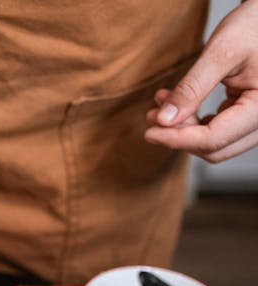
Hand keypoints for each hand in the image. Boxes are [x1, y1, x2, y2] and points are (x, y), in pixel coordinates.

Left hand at [144, 0, 257, 161]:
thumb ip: (192, 88)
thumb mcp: (220, 54)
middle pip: (214, 147)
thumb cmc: (252, 27)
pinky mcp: (246, 114)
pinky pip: (217, 129)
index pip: (214, 139)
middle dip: (179, 135)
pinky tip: (175, 104)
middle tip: (152, 116)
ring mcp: (256, 120)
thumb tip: (164, 120)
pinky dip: (193, 121)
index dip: (178, 139)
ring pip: (214, 142)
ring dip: (183, 128)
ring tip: (160, 103)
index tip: (149, 133)